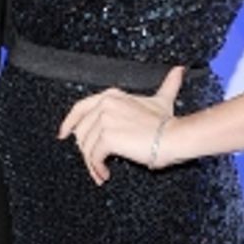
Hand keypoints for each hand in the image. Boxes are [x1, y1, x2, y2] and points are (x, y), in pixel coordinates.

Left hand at [58, 65, 184, 185]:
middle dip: (85, 151)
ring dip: (91, 164)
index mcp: (111, 96)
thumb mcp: (163, 100)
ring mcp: (104, 120)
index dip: (69, 122)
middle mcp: (105, 104)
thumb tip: (179, 70)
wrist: (175, 137)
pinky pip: (93, 157)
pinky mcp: (107, 137)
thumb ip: (167, 85)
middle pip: (81, 132)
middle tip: (95, 164)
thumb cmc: (168, 123)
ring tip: (101, 172)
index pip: (80, 108)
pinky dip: (97, 168)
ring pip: (86, 147)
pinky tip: (105, 174)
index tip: (64, 134)